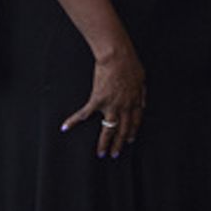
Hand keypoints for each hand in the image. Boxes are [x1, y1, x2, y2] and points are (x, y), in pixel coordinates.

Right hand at [61, 43, 145, 158]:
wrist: (117, 56)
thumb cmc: (130, 63)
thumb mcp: (142, 78)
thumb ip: (142, 92)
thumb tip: (143, 102)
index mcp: (135, 101)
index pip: (135, 121)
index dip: (132, 132)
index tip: (129, 140)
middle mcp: (124, 107)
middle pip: (123, 130)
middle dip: (119, 144)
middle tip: (115, 154)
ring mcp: (110, 105)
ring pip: (108, 129)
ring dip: (104, 143)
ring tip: (101, 154)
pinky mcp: (97, 100)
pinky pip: (84, 114)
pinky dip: (74, 120)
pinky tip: (66, 127)